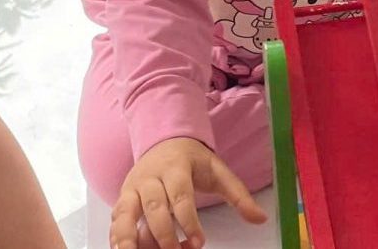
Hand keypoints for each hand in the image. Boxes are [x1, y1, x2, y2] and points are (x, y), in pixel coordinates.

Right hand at [110, 137, 265, 248]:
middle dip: (163, 233)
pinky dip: (116, 236)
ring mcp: (133, 188)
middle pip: (153, 207)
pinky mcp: (123, 198)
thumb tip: (260, 218)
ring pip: (126, 212)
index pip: (180, 196)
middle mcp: (150, 177)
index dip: (188, 221)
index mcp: (175, 168)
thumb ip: (239, 196)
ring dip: (127, 236)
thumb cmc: (193, 161)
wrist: (165, 140)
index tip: (199, 241)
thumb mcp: (219, 172)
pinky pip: (116, 219)